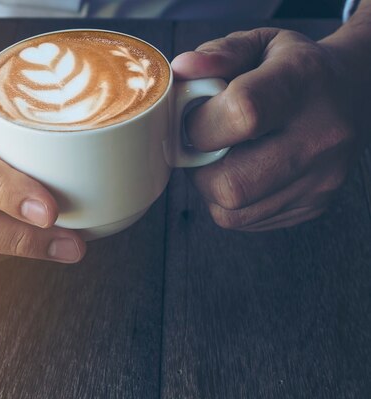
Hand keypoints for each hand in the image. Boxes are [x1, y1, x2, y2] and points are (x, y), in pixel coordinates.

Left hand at [171, 28, 365, 230]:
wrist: (349, 91)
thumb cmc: (293, 69)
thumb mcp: (257, 45)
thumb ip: (217, 54)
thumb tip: (183, 70)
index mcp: (303, 83)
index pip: (241, 114)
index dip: (201, 123)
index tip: (195, 116)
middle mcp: (320, 136)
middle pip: (232, 183)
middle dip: (200, 168)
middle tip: (206, 143)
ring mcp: (321, 179)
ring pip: (233, 210)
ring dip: (212, 187)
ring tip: (225, 156)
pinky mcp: (313, 206)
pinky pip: (246, 221)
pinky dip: (230, 201)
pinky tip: (243, 171)